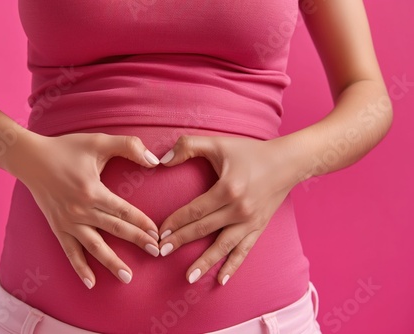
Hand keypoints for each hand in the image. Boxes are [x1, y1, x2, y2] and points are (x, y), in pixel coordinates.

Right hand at [13, 132, 160, 288]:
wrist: (30, 158)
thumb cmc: (65, 148)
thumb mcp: (98, 141)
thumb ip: (128, 146)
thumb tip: (155, 160)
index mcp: (92, 190)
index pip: (124, 211)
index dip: (142, 223)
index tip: (158, 233)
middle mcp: (80, 210)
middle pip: (114, 229)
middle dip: (137, 241)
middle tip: (156, 253)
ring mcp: (67, 222)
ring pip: (94, 246)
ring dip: (111, 262)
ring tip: (127, 277)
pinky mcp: (57, 227)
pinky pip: (70, 251)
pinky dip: (79, 268)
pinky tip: (90, 282)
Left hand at [158, 135, 297, 284]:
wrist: (288, 162)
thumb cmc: (251, 151)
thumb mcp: (219, 143)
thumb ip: (188, 146)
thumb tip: (162, 160)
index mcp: (228, 188)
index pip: (195, 210)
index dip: (176, 221)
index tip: (160, 232)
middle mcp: (239, 209)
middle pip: (204, 229)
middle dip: (181, 241)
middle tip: (161, 252)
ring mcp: (251, 221)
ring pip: (223, 246)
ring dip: (205, 262)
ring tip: (188, 277)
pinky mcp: (259, 228)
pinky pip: (244, 251)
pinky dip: (233, 266)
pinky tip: (221, 280)